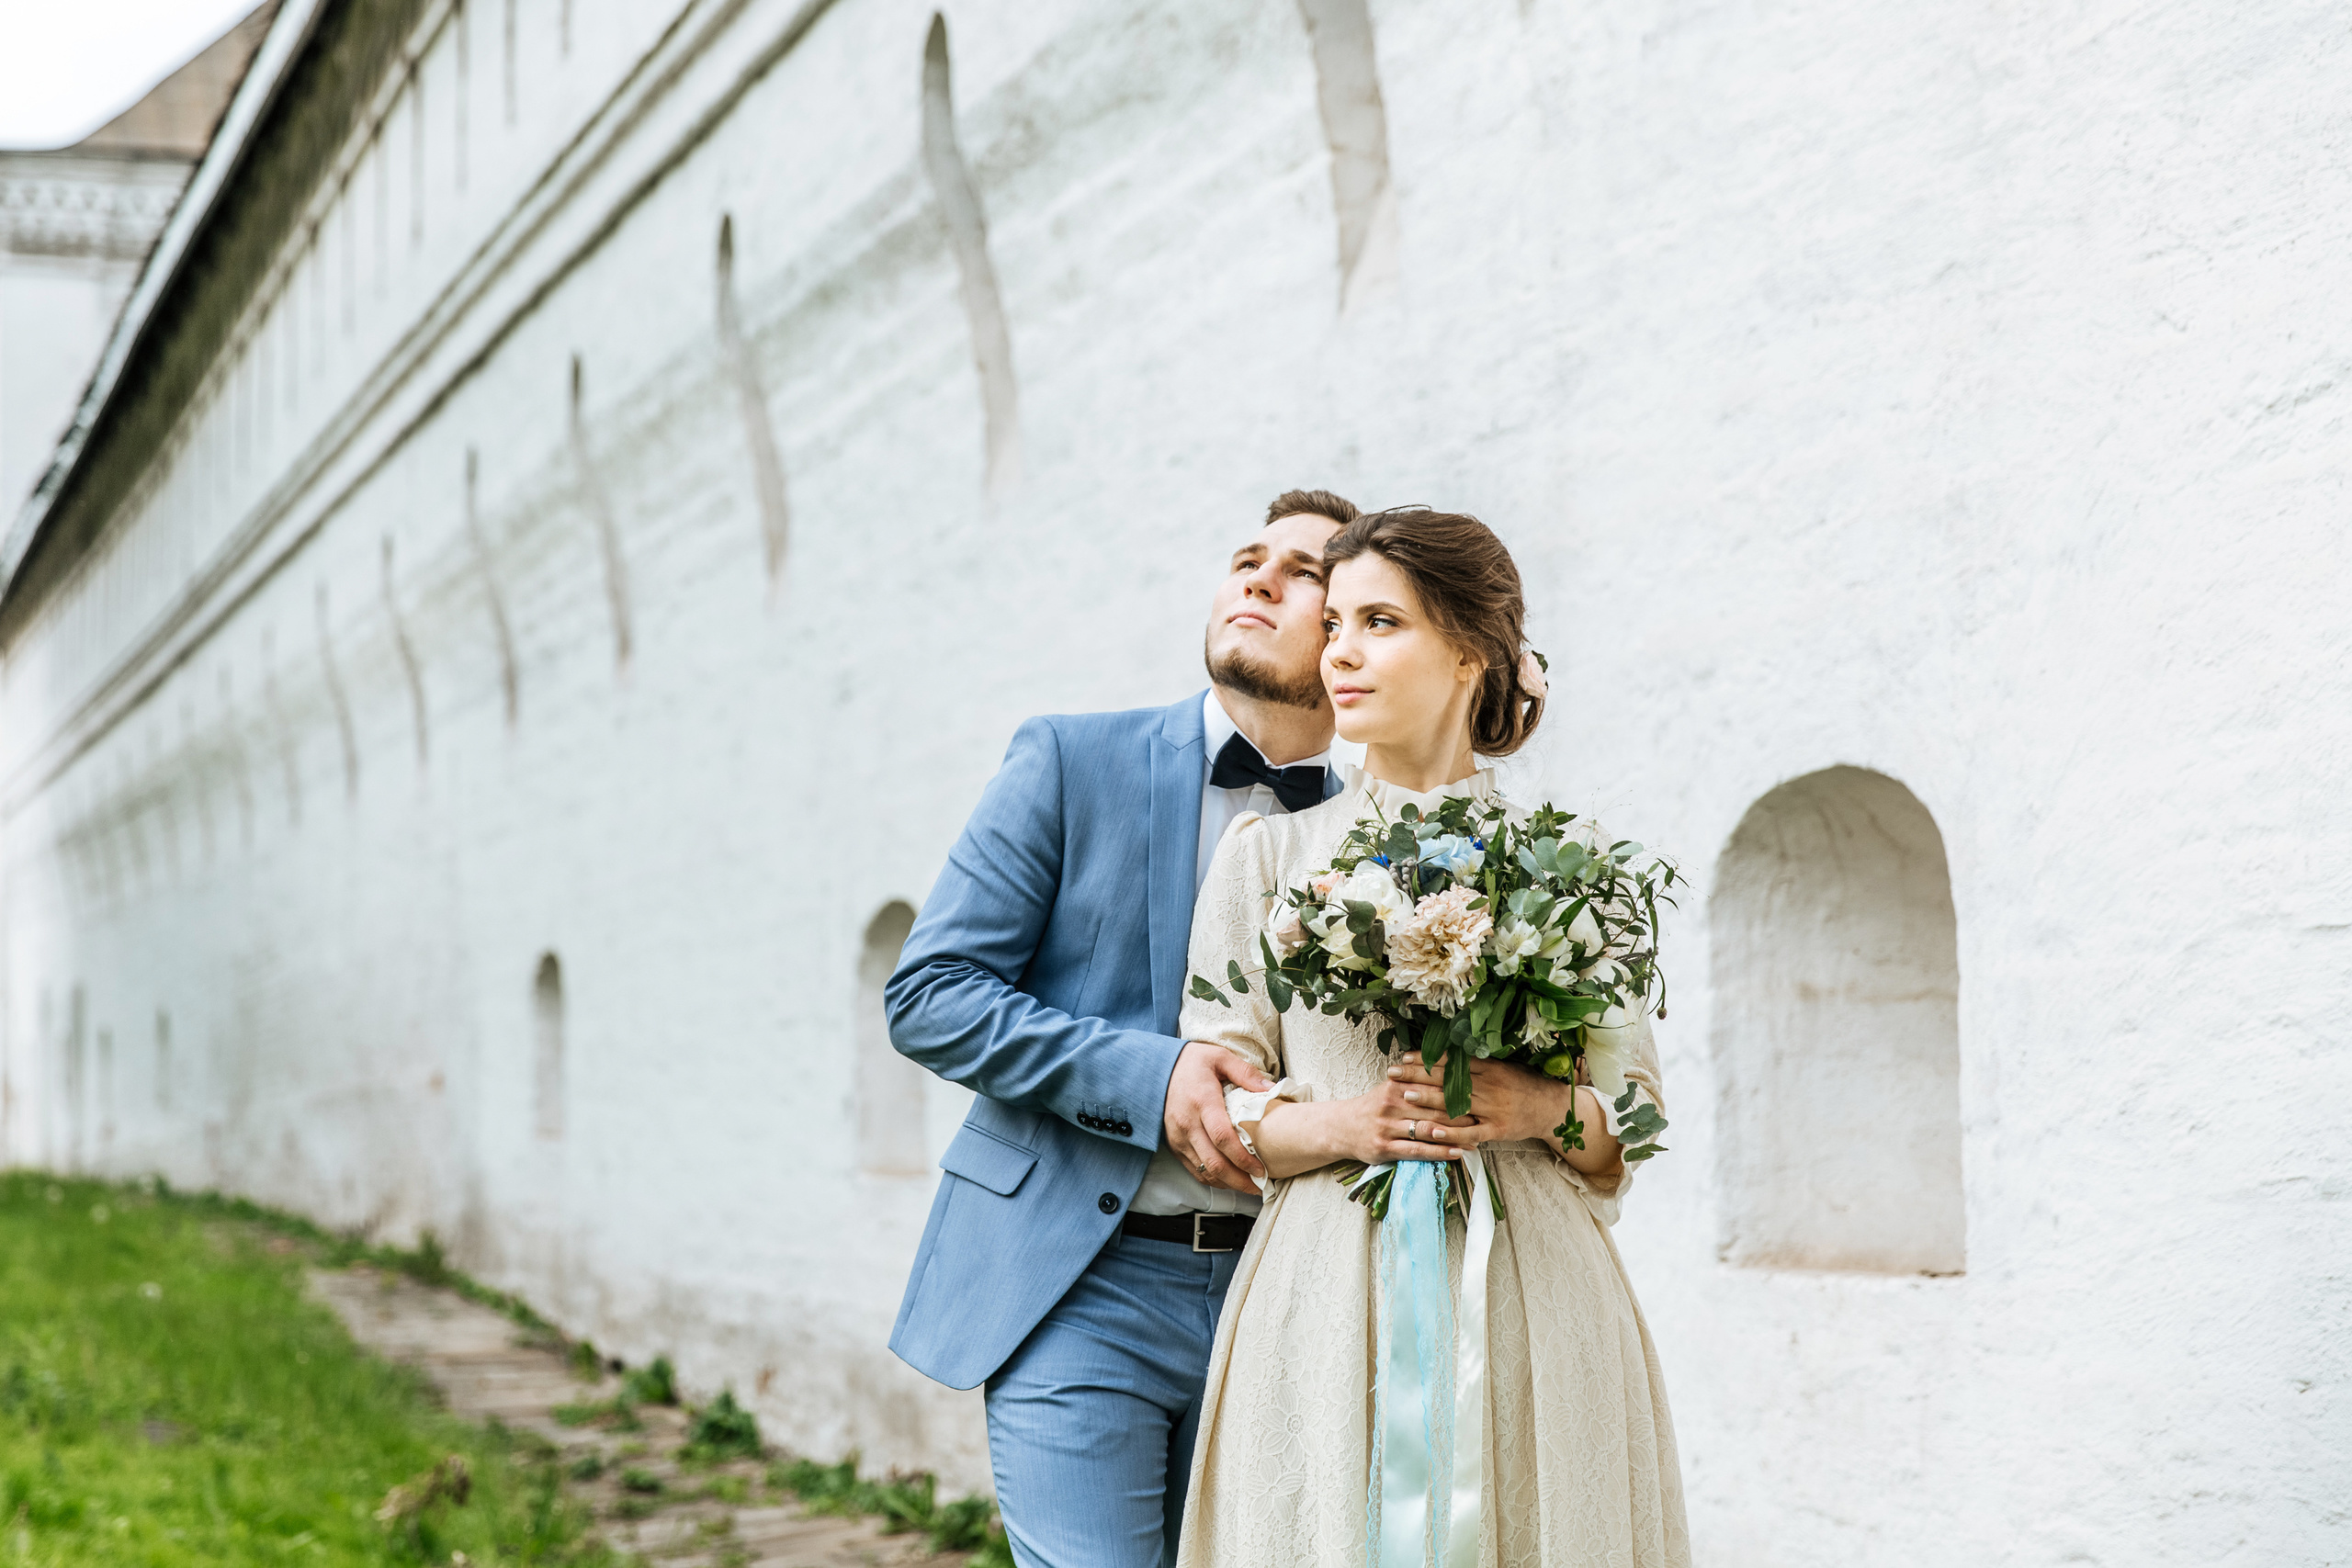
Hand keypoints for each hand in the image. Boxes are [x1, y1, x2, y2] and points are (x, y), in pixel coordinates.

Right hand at [1164, 1042, 1270, 1192]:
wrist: (1155, 1068)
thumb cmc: (1192, 1062)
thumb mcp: (1220, 1057)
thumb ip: (1246, 1073)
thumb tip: (1271, 1088)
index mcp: (1202, 1102)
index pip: (1222, 1138)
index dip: (1242, 1158)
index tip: (1261, 1169)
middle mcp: (1187, 1123)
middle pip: (1214, 1162)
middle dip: (1238, 1179)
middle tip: (1259, 1186)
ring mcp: (1178, 1136)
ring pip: (1203, 1170)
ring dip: (1227, 1182)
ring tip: (1248, 1186)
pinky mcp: (1173, 1144)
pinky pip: (1193, 1168)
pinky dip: (1211, 1179)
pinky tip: (1228, 1179)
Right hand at [1320, 1076, 1480, 1166]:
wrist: (1341, 1128)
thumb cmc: (1372, 1107)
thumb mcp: (1390, 1088)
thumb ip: (1414, 1080)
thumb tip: (1446, 1070)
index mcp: (1396, 1086)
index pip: (1432, 1086)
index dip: (1457, 1092)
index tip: (1479, 1095)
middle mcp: (1392, 1104)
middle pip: (1435, 1108)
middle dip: (1462, 1114)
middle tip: (1485, 1117)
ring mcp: (1388, 1127)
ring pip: (1429, 1130)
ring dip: (1456, 1135)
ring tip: (1477, 1138)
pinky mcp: (1385, 1148)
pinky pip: (1418, 1151)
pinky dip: (1440, 1152)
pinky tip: (1457, 1153)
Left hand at [1388, 1058, 1571, 1145]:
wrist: (1551, 1108)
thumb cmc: (1524, 1084)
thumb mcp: (1503, 1067)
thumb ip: (1478, 1063)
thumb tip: (1448, 1053)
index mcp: (1489, 1067)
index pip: (1451, 1061)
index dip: (1426, 1059)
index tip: (1404, 1057)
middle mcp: (1489, 1086)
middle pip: (1448, 1080)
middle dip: (1417, 1076)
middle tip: (1393, 1073)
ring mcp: (1493, 1109)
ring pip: (1456, 1104)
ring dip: (1429, 1100)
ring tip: (1405, 1096)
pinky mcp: (1497, 1130)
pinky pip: (1470, 1132)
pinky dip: (1451, 1133)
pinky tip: (1432, 1132)